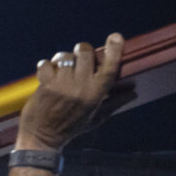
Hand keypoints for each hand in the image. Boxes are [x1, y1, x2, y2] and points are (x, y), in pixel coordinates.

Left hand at [16, 34, 125, 151]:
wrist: (42, 139)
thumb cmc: (70, 128)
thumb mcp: (96, 117)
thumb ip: (115, 102)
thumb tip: (134, 92)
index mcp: (95, 95)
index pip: (108, 69)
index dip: (114, 51)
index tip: (116, 37)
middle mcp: (80, 88)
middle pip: (85, 52)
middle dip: (82, 52)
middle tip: (78, 62)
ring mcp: (62, 86)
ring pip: (65, 56)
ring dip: (63, 60)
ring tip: (61, 71)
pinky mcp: (45, 85)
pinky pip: (46, 63)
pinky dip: (46, 66)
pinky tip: (48, 76)